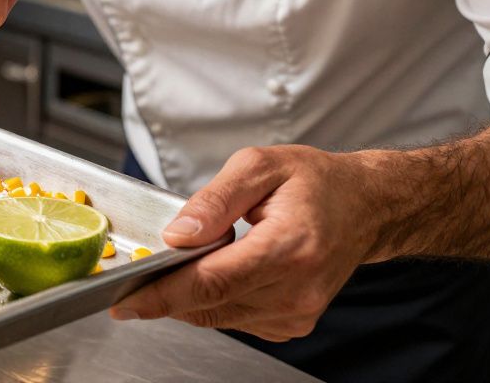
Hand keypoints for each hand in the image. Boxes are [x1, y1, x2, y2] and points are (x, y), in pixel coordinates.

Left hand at [109, 145, 383, 341]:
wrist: (366, 207)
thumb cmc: (315, 182)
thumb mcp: (259, 166)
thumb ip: (213, 200)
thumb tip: (176, 235)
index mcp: (290, 248)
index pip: (213, 282)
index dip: (163, 295)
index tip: (123, 302)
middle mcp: (297, 290)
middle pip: (210, 304)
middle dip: (164, 294)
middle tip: (133, 279)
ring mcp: (297, 313)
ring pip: (218, 316)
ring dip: (190, 294)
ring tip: (190, 258)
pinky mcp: (293, 324)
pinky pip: (234, 317)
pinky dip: (215, 299)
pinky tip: (222, 269)